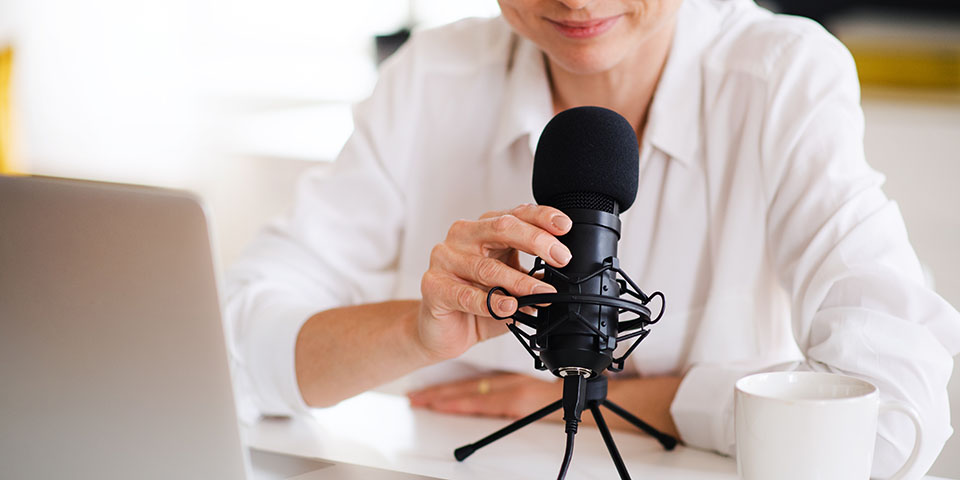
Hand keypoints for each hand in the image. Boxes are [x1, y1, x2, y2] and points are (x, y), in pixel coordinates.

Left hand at [409, 373, 683, 440]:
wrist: (600, 393)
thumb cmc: (580, 386)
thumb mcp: (549, 385)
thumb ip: (528, 387)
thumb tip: (510, 390)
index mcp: (517, 381)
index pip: (478, 383)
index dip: (451, 387)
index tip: (429, 390)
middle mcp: (511, 385)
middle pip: (468, 388)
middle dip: (441, 393)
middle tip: (415, 396)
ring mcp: (514, 394)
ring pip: (472, 394)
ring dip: (446, 398)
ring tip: (423, 400)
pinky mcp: (519, 402)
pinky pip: (485, 403)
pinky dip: (464, 403)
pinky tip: (449, 405)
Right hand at [416, 204, 571, 360]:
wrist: (444, 330)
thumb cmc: (478, 301)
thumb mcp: (511, 284)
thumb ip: (532, 275)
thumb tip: (562, 276)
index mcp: (484, 228)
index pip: (515, 214)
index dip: (542, 217)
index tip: (564, 227)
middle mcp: (463, 237)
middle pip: (502, 228)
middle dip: (536, 241)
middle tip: (561, 257)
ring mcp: (445, 259)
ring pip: (488, 266)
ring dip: (520, 282)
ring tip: (543, 294)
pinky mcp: (433, 286)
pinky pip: (465, 294)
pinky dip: (491, 303)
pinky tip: (508, 308)